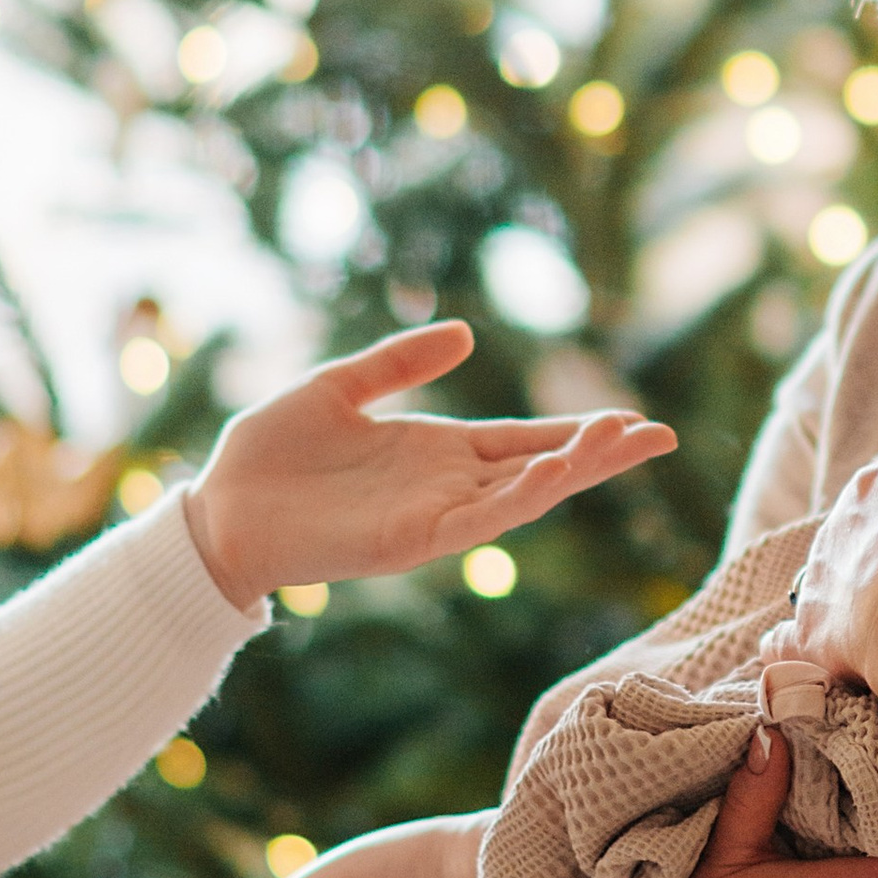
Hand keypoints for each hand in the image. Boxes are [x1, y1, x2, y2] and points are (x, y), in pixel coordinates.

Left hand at [182, 319, 673, 610]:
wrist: (217, 510)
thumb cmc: (268, 453)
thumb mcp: (340, 387)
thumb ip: (400, 362)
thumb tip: (468, 334)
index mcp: (435, 452)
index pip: (523, 440)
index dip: (576, 432)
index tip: (630, 419)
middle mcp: (445, 487)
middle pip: (540, 468)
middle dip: (599, 454)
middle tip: (660, 435)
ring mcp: (433, 517)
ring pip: (522, 494)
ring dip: (573, 471)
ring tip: (623, 441)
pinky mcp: (411, 542)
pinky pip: (479, 520)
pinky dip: (521, 497)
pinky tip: (555, 472)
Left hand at [784, 411, 877, 693]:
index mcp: (876, 485)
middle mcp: (837, 529)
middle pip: (860, 513)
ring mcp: (820, 582)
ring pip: (824, 569)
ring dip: (842, 572)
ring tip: (863, 583)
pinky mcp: (811, 635)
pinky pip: (787, 637)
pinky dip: (787, 639)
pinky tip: (784, 641)